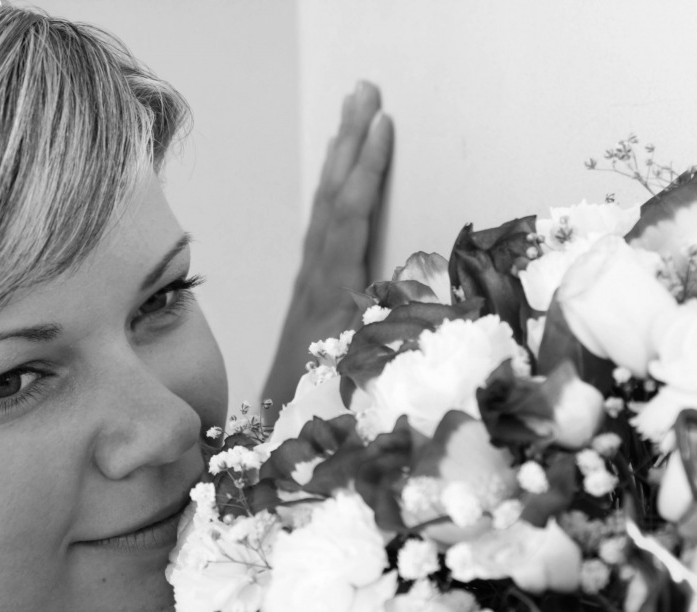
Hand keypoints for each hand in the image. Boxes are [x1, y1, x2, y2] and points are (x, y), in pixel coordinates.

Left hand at [262, 81, 393, 413]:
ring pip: (323, 209)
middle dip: (349, 142)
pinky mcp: (307, 294)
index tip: (382, 123)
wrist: (273, 435)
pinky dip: (333, 194)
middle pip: (331, 198)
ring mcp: (307, 285)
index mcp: (330, 293)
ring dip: (339, 161)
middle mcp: (314, 280)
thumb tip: (423, 295)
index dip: (367, 170)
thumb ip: (387, 334)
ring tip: (353, 117)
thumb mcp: (359, 376)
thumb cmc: (321, 411)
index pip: (349, 218)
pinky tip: (339, 181)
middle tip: (363, 91)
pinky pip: (320, 229)